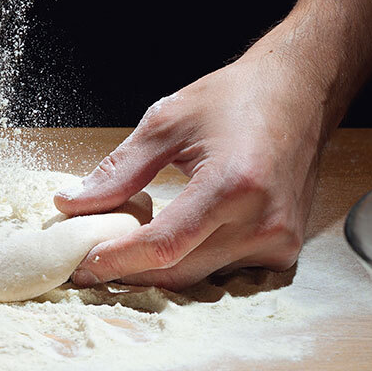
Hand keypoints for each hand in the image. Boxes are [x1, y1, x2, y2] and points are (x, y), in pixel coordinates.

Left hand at [53, 41, 332, 289]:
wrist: (300, 93)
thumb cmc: (237, 98)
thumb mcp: (167, 122)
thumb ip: (119, 170)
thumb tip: (71, 204)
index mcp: (234, 185)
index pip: (163, 244)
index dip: (117, 259)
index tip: (81, 264)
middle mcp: (263, 221)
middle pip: (179, 271)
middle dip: (129, 270)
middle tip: (88, 262)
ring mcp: (279, 240)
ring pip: (200, 277)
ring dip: (158, 269)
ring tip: (124, 245)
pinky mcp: (285, 249)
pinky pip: (225, 271)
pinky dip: (191, 261)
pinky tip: (170, 242)